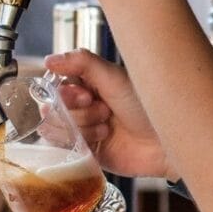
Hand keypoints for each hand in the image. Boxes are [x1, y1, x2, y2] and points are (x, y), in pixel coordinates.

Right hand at [45, 48, 177, 180]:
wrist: (164, 141)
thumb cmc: (145, 105)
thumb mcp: (113, 76)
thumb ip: (80, 62)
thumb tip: (48, 60)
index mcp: (86, 83)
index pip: (55, 86)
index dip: (66, 93)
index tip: (87, 95)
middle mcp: (81, 106)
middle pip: (53, 108)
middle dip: (79, 112)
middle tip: (104, 111)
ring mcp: (82, 129)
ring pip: (56, 129)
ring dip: (82, 127)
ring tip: (107, 127)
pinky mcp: (84, 151)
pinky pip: (64, 148)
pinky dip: (83, 141)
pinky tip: (103, 139)